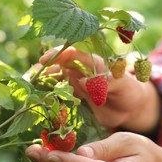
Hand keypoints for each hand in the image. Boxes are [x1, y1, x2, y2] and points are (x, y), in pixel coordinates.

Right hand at [38, 47, 160, 133]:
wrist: (131, 108)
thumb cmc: (130, 92)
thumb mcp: (123, 86)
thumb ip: (106, 82)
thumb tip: (83, 81)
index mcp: (93, 63)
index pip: (71, 53)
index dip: (57, 55)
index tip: (43, 61)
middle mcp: (82, 70)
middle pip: (59, 64)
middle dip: (44, 68)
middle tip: (29, 76)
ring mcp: (78, 83)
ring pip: (57, 78)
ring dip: (44, 81)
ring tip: (30, 87)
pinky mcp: (77, 97)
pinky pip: (61, 94)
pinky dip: (51, 95)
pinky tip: (40, 99)